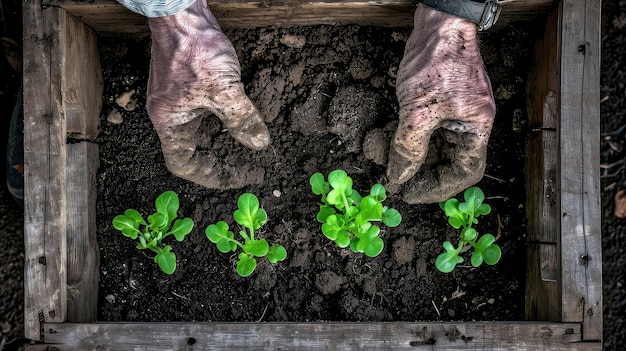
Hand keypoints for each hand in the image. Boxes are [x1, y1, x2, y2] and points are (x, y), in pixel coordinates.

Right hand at [146, 0, 269, 188]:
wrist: (182, 12)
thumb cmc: (195, 50)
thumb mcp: (225, 91)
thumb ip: (242, 120)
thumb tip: (259, 144)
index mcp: (169, 124)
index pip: (187, 165)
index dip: (213, 176)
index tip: (240, 176)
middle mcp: (168, 115)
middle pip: (193, 151)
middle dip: (221, 161)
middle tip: (248, 166)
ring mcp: (176, 99)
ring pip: (199, 133)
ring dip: (222, 142)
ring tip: (247, 149)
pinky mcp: (185, 84)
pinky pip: (203, 113)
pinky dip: (221, 123)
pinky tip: (239, 120)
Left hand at [387, 3, 495, 203]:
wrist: (439, 21)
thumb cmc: (436, 61)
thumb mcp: (418, 111)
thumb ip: (408, 149)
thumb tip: (398, 178)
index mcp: (476, 128)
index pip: (464, 173)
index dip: (438, 188)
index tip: (409, 193)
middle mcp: (469, 123)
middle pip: (448, 162)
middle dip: (420, 173)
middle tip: (394, 179)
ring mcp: (455, 111)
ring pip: (433, 147)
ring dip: (409, 155)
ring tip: (384, 156)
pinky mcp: (440, 101)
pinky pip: (426, 129)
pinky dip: (407, 137)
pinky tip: (387, 139)